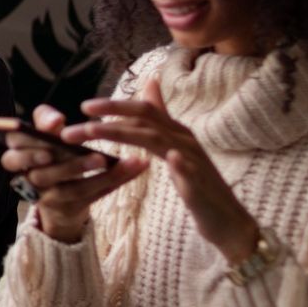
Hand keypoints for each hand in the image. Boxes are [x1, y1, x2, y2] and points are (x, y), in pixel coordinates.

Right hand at [1, 103, 148, 241]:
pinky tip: (134, 166)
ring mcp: (53, 198)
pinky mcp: (73, 208)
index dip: (29, 140)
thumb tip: (55, 119)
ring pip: (70, 188)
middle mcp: (33, 179)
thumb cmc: (55, 158)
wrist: (62, 203)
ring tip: (105, 158)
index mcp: (22, 157)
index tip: (55, 126)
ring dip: (88, 172)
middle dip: (61, 162)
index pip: (14, 148)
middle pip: (40, 175)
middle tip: (79, 149)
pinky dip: (114, 179)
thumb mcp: (47, 138)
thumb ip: (47, 123)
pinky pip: (95, 195)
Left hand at [63, 78, 258, 260]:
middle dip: (110, 114)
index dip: (116, 104)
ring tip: (93, 131)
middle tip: (80, 114)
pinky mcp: (201, 186)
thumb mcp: (176, 149)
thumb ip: (161, 121)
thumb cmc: (197, 185)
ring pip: (156, 139)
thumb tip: (151, 85)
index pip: (144, 110)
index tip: (85, 106)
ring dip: (122, 133)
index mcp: (176, 134)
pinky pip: (190, 172)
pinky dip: (180, 163)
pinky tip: (169, 158)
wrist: (228, 221)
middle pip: (146, 119)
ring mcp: (194, 162)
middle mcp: (185, 141)